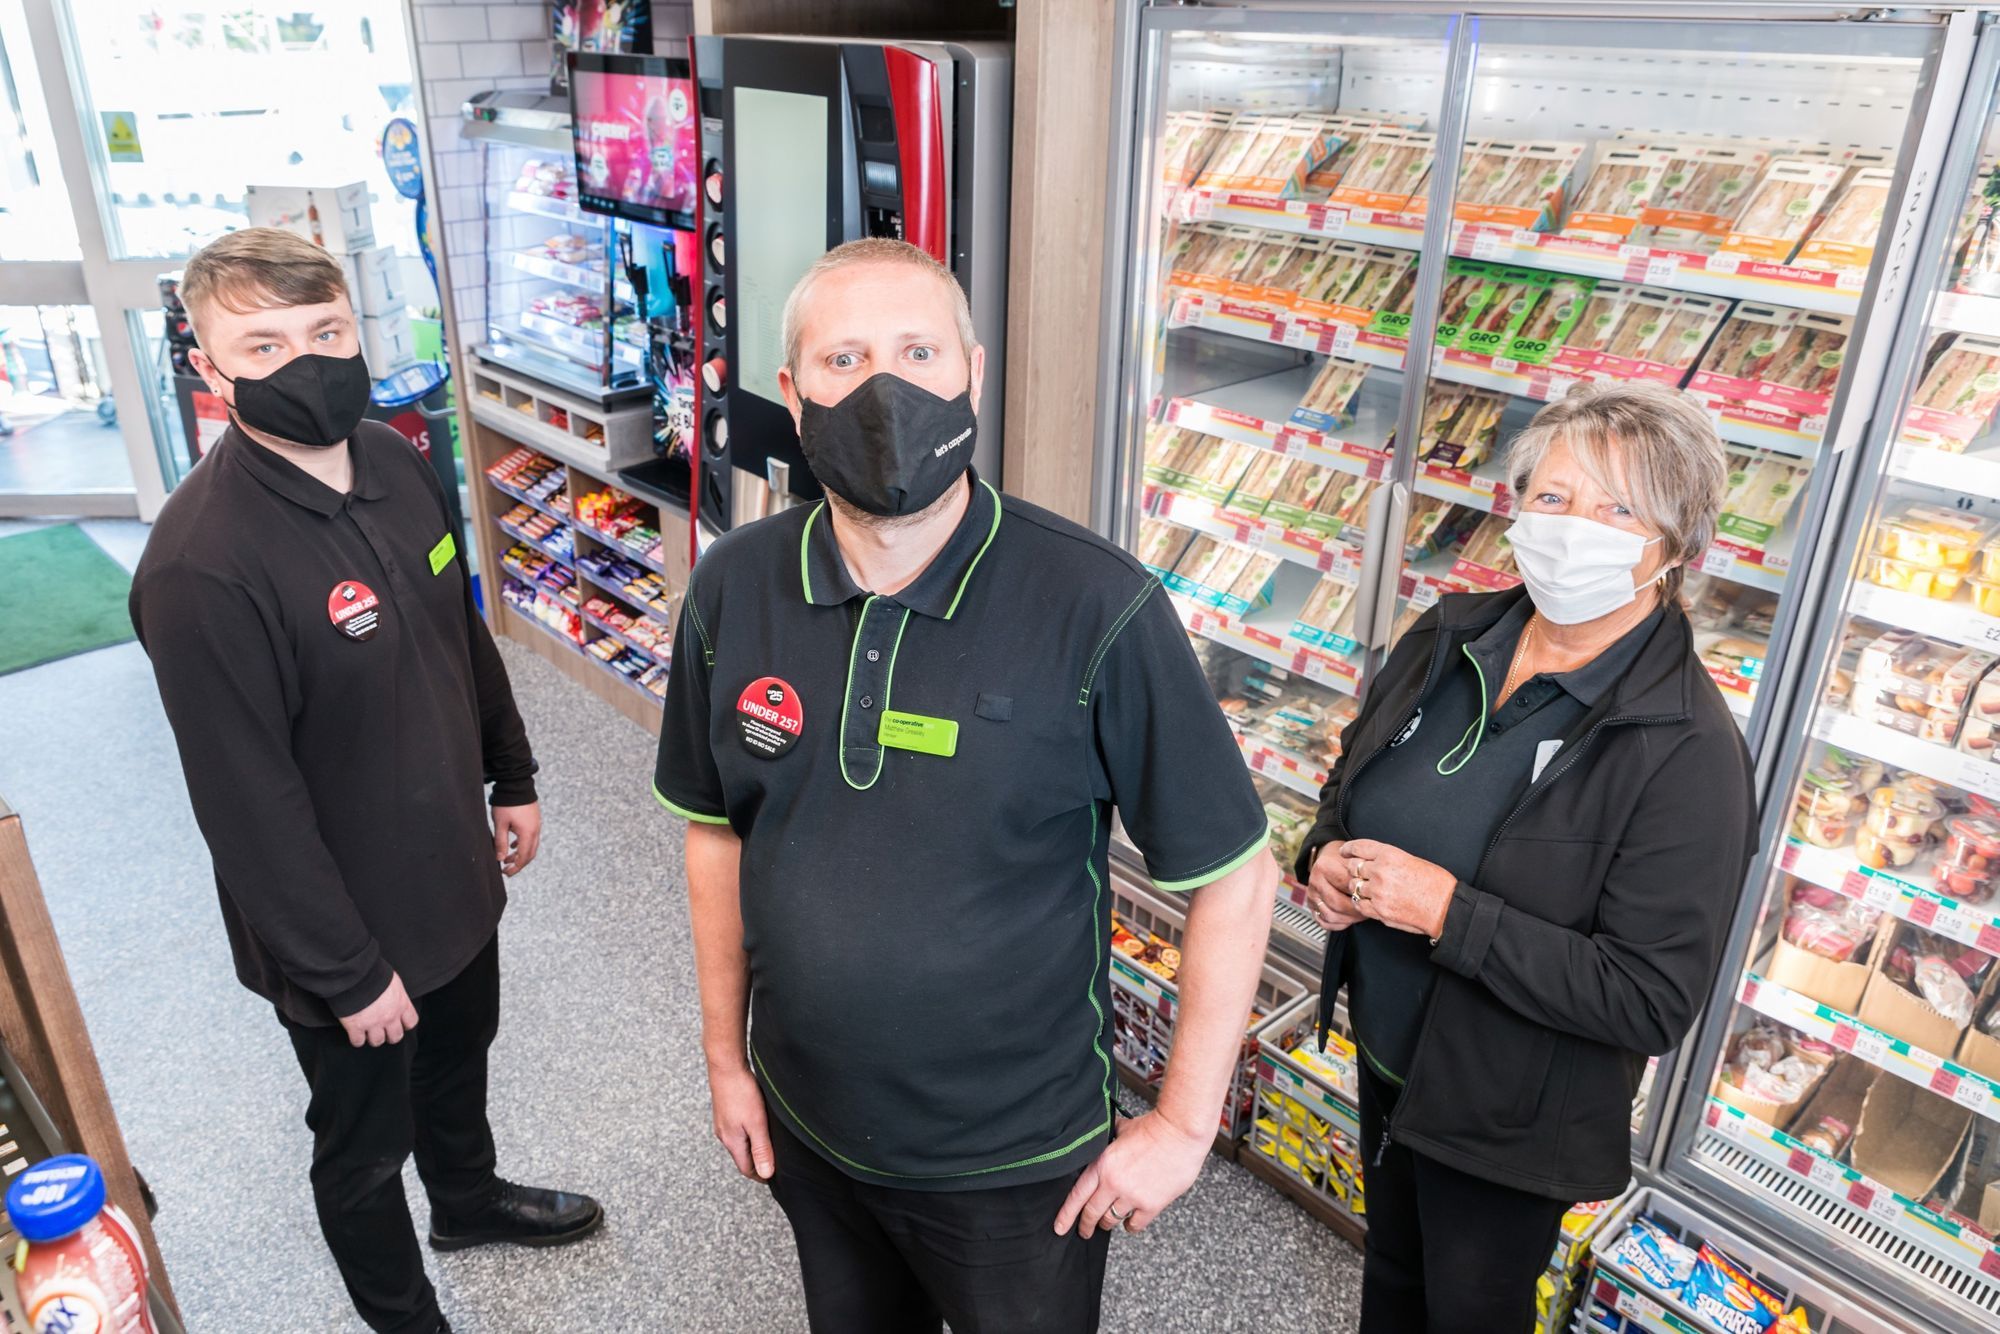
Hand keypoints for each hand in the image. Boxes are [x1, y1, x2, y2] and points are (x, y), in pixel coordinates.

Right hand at [338, 972, 417, 1047]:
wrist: (356, 974)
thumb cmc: (375, 973)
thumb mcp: (393, 982)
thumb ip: (395, 994)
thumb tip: (393, 997)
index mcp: (401, 1004)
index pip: (411, 1022)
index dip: (405, 1025)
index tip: (400, 1024)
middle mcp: (390, 1016)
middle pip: (395, 1036)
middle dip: (390, 1035)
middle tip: (383, 1031)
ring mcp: (373, 1023)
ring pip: (377, 1041)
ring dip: (373, 1038)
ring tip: (368, 1033)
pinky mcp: (356, 1026)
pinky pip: (358, 1042)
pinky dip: (356, 1039)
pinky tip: (355, 1033)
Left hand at [493, 802, 541, 876]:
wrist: (516, 784)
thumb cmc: (507, 803)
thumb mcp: (500, 824)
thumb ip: (500, 843)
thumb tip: (500, 859)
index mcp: (528, 833)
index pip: (523, 857)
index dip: (515, 867)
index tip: (506, 873)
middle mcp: (535, 831)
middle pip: (530, 854)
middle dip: (519, 863)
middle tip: (507, 869)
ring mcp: (536, 825)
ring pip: (531, 846)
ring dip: (520, 854)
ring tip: (507, 857)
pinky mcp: (534, 820)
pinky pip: (531, 837)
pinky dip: (522, 844)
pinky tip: (513, 844)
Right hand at [706, 1059, 773, 1180]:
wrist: (726, 1066)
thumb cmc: (741, 1092)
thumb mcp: (757, 1123)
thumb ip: (761, 1149)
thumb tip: (765, 1174)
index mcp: (732, 1142)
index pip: (746, 1169)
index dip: (761, 1175)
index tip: (774, 1177)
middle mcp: (724, 1135)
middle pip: (742, 1157)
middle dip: (757, 1162)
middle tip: (774, 1163)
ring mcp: (723, 1123)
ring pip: (740, 1142)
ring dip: (753, 1147)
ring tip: (769, 1146)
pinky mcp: (725, 1111)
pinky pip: (737, 1130)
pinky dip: (748, 1134)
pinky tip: (757, 1125)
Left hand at [1054, 1111, 1208, 1238]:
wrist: (1180, 1133)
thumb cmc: (1153, 1128)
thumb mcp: (1121, 1130)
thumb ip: (1108, 1140)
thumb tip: (1100, 1139)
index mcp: (1102, 1164)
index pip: (1077, 1195)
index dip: (1066, 1214)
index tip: (1059, 1227)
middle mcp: (1113, 1183)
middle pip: (1092, 1212)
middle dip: (1086, 1225)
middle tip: (1084, 1231)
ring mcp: (1132, 1196)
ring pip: (1111, 1220)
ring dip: (1107, 1223)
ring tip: (1106, 1222)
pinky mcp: (1151, 1205)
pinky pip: (1134, 1224)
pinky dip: (1130, 1225)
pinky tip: (1130, 1222)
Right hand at [1303, 840, 1367, 932]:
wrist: (1332, 858)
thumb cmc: (1346, 859)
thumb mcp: (1356, 856)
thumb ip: (1363, 867)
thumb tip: (1377, 882)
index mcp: (1324, 867)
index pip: (1345, 885)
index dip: (1361, 892)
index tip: (1373, 896)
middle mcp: (1315, 881)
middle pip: (1337, 903)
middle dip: (1356, 910)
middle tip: (1369, 909)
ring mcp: (1312, 895)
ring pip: (1331, 915)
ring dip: (1349, 918)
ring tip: (1361, 913)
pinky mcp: (1312, 907)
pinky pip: (1325, 922)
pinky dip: (1339, 924)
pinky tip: (1350, 918)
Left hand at [1340, 838, 1455, 938]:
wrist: (1446, 908)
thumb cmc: (1436, 884)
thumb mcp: (1412, 860)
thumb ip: (1389, 860)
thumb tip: (1373, 861)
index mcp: (1390, 855)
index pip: (1359, 847)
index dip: (1348, 849)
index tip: (1345, 851)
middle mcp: (1381, 871)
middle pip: (1353, 867)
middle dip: (1355, 870)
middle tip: (1360, 874)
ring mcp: (1378, 892)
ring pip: (1354, 886)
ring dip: (1358, 886)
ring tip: (1367, 889)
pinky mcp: (1379, 911)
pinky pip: (1359, 904)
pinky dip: (1361, 902)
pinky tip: (1368, 902)